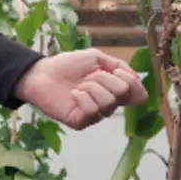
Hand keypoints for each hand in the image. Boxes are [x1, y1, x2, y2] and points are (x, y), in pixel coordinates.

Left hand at [15, 49, 147, 129]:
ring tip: (79, 85)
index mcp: (114, 90)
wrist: (42, 72)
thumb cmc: (67, 65)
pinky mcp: (81, 122)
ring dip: (92, 86)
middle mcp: (108, 104)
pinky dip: (82, 97)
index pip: (138, 95)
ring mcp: (95, 115)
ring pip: (108, 102)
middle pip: (124, 93)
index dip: (132, 82)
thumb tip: (137, 78)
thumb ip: (118, 66)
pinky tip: (73, 94)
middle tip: (89, 76)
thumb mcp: (96, 58)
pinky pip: (92, 110)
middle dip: (105, 78)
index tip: (117, 71)